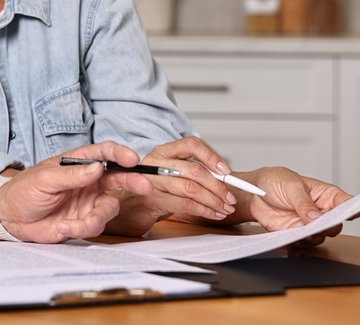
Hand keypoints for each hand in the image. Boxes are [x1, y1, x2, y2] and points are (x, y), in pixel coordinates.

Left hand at [0, 142, 151, 242]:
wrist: (11, 217)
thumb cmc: (24, 190)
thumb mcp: (44, 179)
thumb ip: (71, 174)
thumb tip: (97, 167)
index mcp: (78, 163)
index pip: (104, 153)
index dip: (120, 154)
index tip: (132, 159)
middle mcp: (88, 181)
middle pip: (118, 178)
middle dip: (133, 181)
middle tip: (144, 186)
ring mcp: (88, 201)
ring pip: (109, 208)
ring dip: (95, 218)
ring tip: (73, 223)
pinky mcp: (84, 221)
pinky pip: (95, 226)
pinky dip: (80, 229)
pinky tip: (63, 227)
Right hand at [106, 137, 238, 235]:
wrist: (129, 208)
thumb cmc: (152, 191)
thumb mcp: (170, 174)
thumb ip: (190, 171)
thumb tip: (222, 177)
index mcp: (163, 152)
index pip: (191, 145)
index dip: (212, 157)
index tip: (226, 171)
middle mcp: (156, 162)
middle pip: (194, 170)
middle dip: (218, 186)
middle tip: (230, 197)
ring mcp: (152, 181)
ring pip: (191, 188)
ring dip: (213, 200)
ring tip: (224, 208)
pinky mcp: (152, 199)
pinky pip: (184, 204)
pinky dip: (204, 210)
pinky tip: (213, 214)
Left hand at [237, 166, 354, 244]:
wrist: (253, 192)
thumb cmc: (276, 181)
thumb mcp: (291, 186)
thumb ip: (304, 202)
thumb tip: (316, 218)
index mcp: (326, 195)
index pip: (347, 204)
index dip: (352, 209)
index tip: (351, 213)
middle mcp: (321, 212)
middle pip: (335, 226)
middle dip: (328, 227)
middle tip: (317, 224)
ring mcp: (309, 225)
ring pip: (320, 237)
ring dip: (311, 236)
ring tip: (300, 230)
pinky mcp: (295, 234)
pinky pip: (301, 243)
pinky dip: (296, 242)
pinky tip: (290, 237)